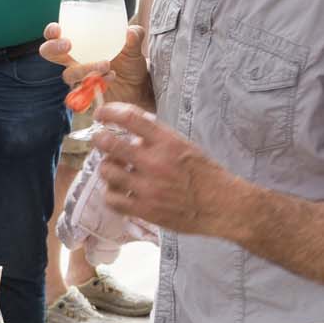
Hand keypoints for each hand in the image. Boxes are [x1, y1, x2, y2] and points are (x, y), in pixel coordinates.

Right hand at [39, 20, 135, 88]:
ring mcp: (78, 77)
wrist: (139, 87)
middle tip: (68, 45)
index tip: (58, 30)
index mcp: (80, 43)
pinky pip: (82, 90)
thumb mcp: (134, 46)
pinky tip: (111, 77)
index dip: (51, 32)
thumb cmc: (130, 62)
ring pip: (69, 73)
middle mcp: (74, 59)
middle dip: (53, 48)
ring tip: (106, 64)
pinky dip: (96, 82)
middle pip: (50, 53)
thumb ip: (134, 36)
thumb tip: (131, 31)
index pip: (56, 35)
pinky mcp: (85, 93)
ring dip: (84, 67)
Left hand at [89, 103, 251, 238]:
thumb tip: (131, 135)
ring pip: (107, 172)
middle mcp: (155, 162)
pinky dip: (111, 193)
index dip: (110, 112)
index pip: (130, 118)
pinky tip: (117, 191)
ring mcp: (148, 188)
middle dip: (100, 139)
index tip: (101, 113)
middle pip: (110, 144)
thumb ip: (158, 140)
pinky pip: (113, 199)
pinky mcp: (145, 210)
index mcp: (167, 142)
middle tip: (100, 140)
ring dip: (107, 167)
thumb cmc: (207, 175)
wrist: (223, 206)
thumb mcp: (185, 146)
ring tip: (113, 169)